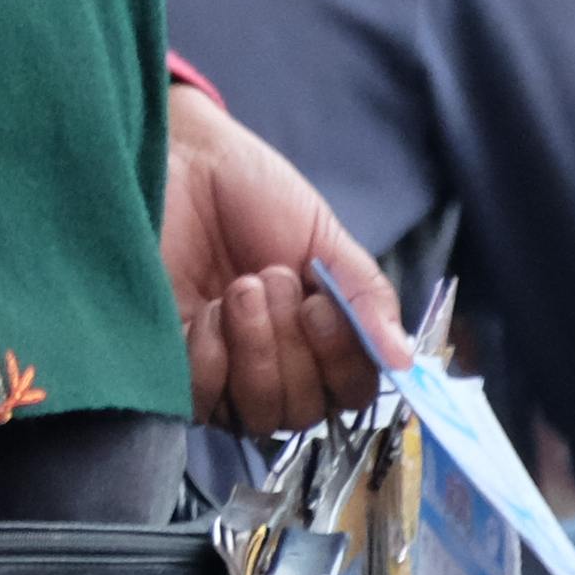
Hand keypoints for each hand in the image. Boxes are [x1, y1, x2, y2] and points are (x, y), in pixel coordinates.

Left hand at [161, 84, 406, 430]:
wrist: (182, 162)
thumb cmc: (251, 194)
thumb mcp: (324, 239)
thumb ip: (366, 298)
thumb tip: (404, 360)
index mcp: (316, 337)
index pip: (349, 393)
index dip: (341, 361)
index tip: (320, 305)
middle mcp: (273, 365)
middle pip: (304, 412)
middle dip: (294, 346)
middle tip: (273, 279)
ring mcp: (222, 372)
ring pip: (259, 413)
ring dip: (256, 346)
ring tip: (241, 287)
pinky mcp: (170, 370)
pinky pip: (204, 402)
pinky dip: (211, 355)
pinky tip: (205, 311)